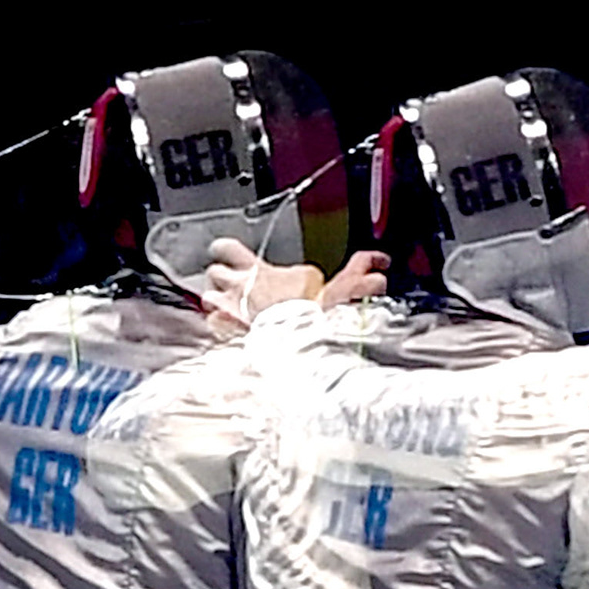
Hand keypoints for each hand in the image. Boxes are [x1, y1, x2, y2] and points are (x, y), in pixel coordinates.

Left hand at [199, 242, 385, 325]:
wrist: (296, 340)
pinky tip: (226, 328)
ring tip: (227, 306)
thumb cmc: (312, 313)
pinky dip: (218, 324)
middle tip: (231, 282)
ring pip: (208, 297)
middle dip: (220, 276)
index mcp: (259, 271)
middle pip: (214, 272)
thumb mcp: (339, 287)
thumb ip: (358, 273)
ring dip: (216, 300)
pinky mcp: (228, 331)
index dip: (225, 248)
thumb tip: (380, 263)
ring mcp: (230, 310)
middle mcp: (238, 287)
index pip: (227, 248)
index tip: (227, 251)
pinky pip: (213, 324)